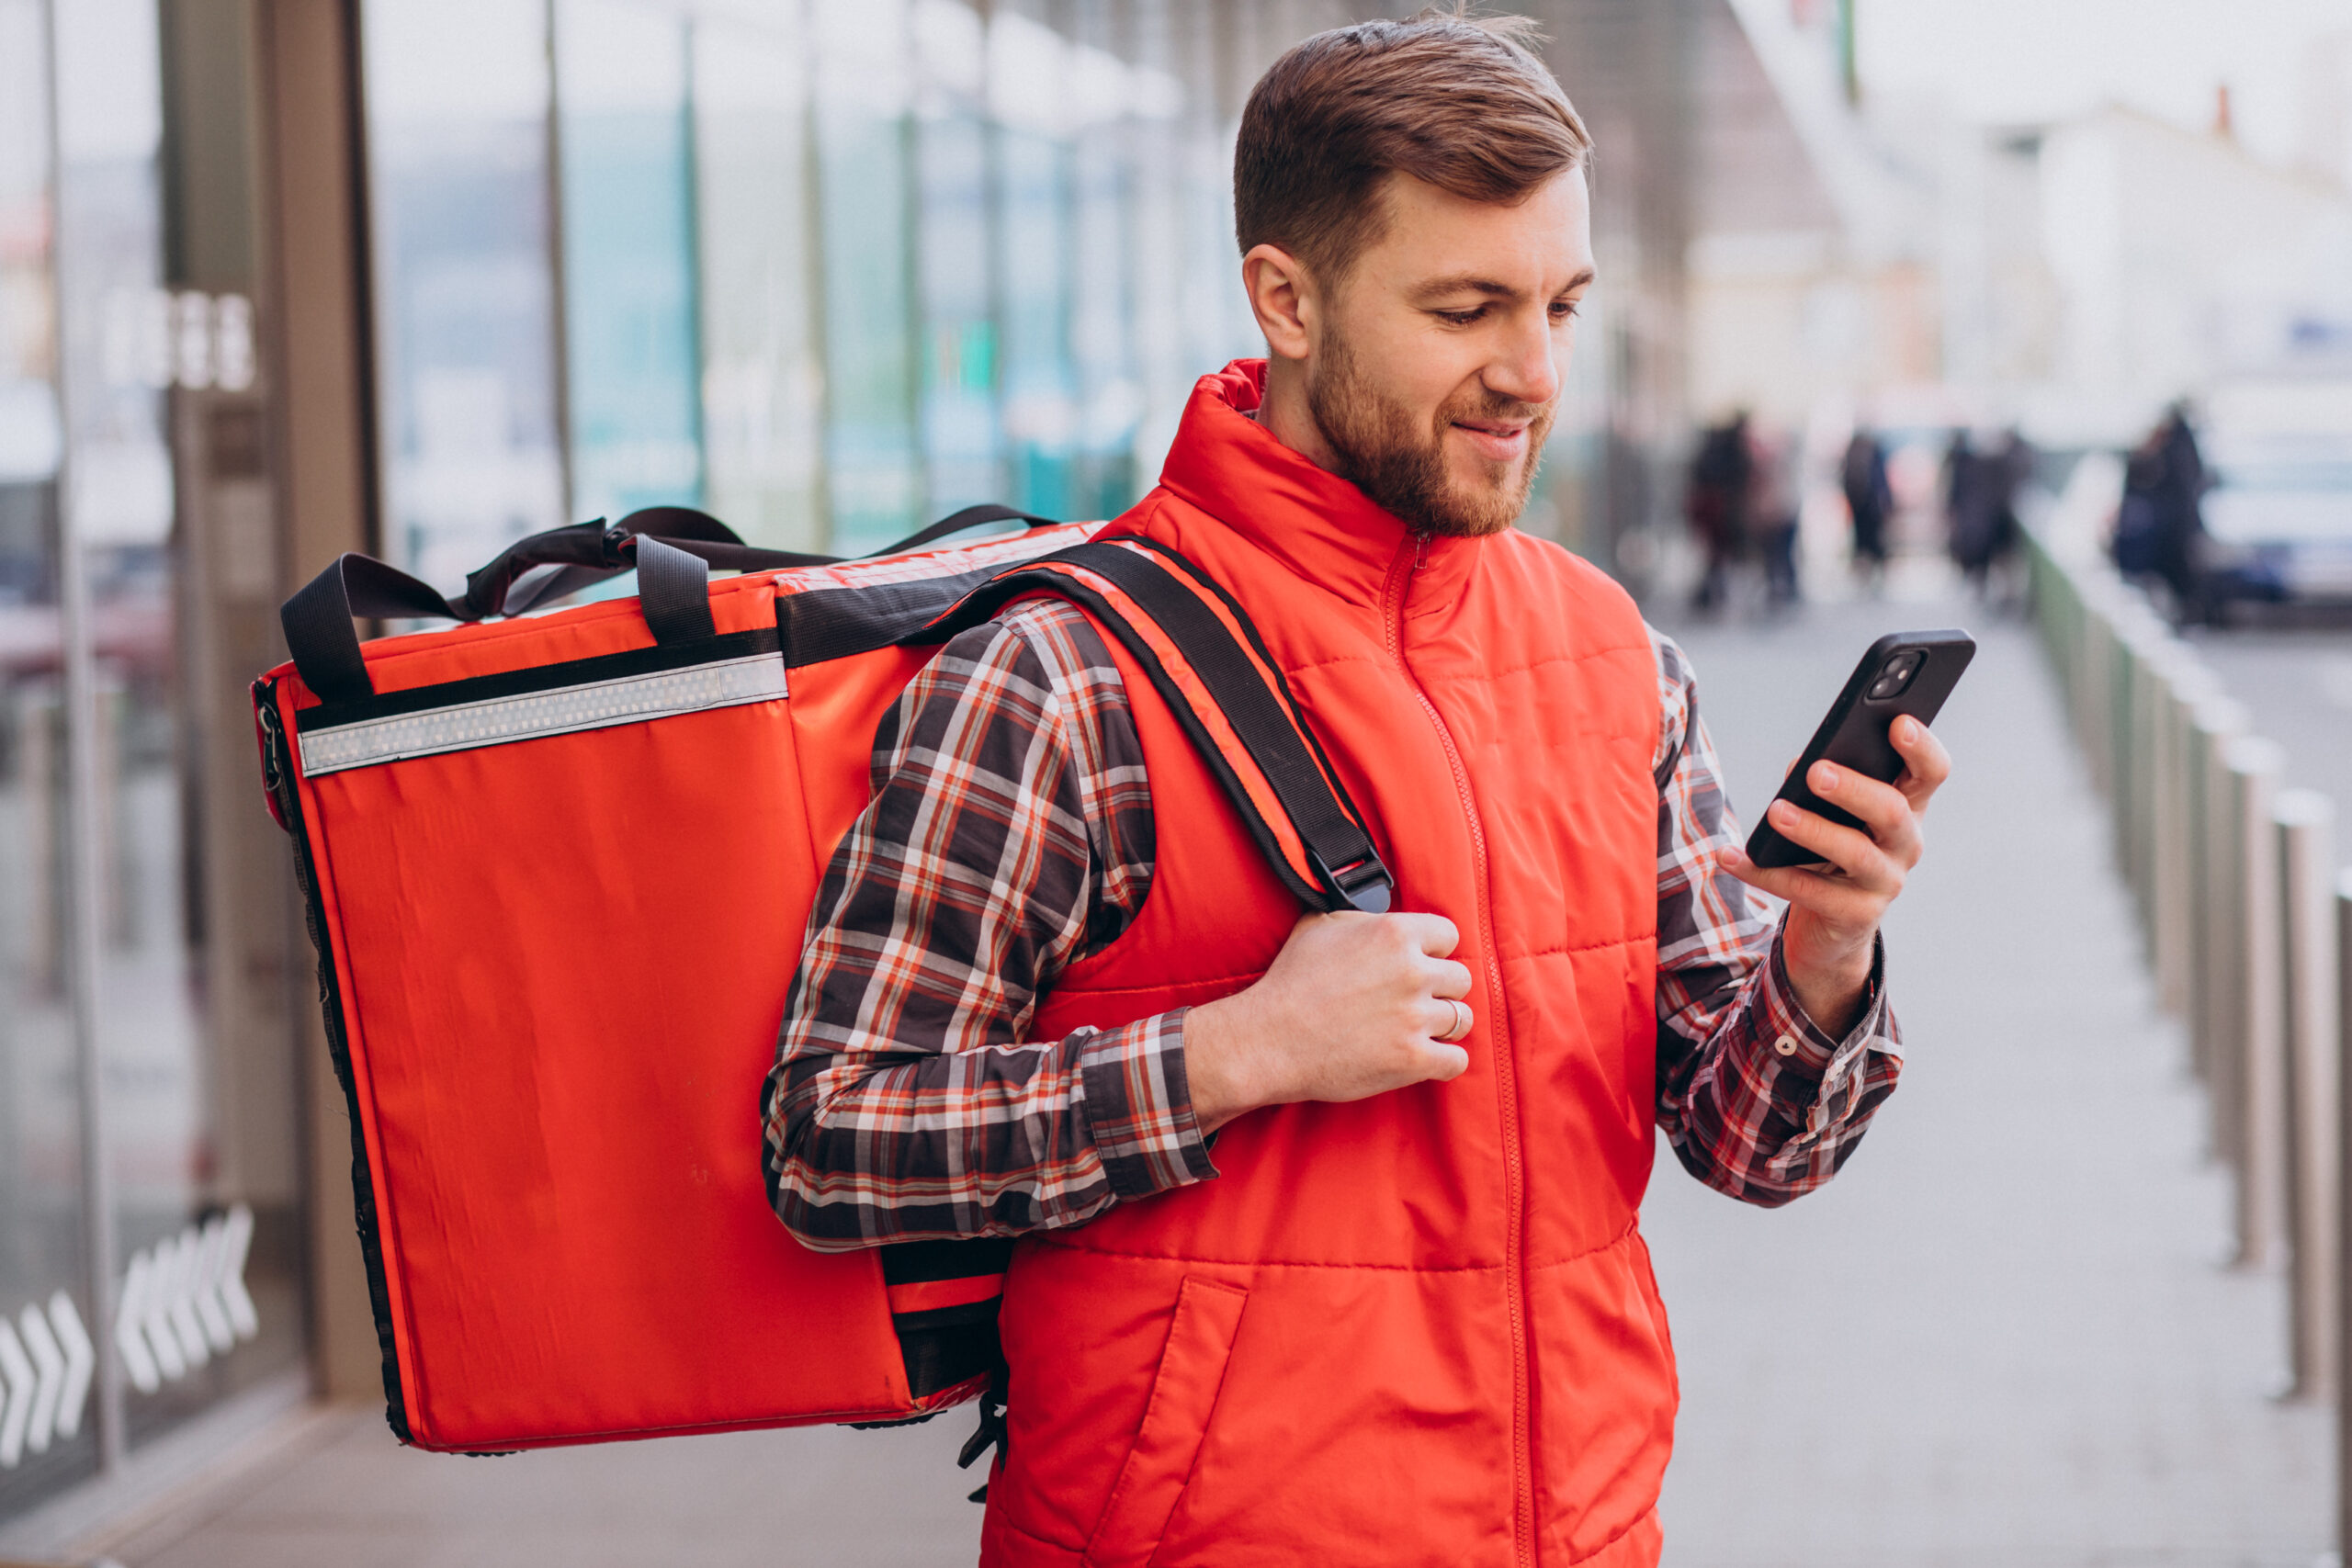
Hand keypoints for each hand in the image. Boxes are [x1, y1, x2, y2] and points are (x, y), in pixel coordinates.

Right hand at [1183, 912, 1474, 1133]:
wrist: (1268, 1039)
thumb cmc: (1290, 981)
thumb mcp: (1319, 925)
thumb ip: (1361, 915)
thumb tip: (1376, 911)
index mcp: (1394, 933)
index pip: (1449, 936)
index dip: (1433, 952)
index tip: (1418, 965)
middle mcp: (1412, 972)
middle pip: (1460, 979)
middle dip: (1439, 990)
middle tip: (1413, 1000)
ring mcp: (1415, 1018)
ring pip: (1462, 1018)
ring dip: (1442, 1025)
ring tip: (1417, 1029)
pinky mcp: (1413, 1060)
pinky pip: (1456, 1060)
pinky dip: (1444, 1061)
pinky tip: (1426, 1057)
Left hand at [1719, 715, 1951, 1036]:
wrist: (1833, 923)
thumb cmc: (1832, 846)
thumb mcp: (1832, 811)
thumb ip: (1821, 782)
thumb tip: (1800, 769)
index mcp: (1907, 806)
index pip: (1930, 773)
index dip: (1921, 748)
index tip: (1898, 723)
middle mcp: (1905, 844)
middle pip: (1893, 810)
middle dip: (1854, 788)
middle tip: (1816, 772)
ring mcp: (1886, 882)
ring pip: (1855, 852)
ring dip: (1812, 830)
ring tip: (1776, 812)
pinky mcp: (1857, 914)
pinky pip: (1809, 891)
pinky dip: (1765, 873)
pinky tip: (1731, 857)